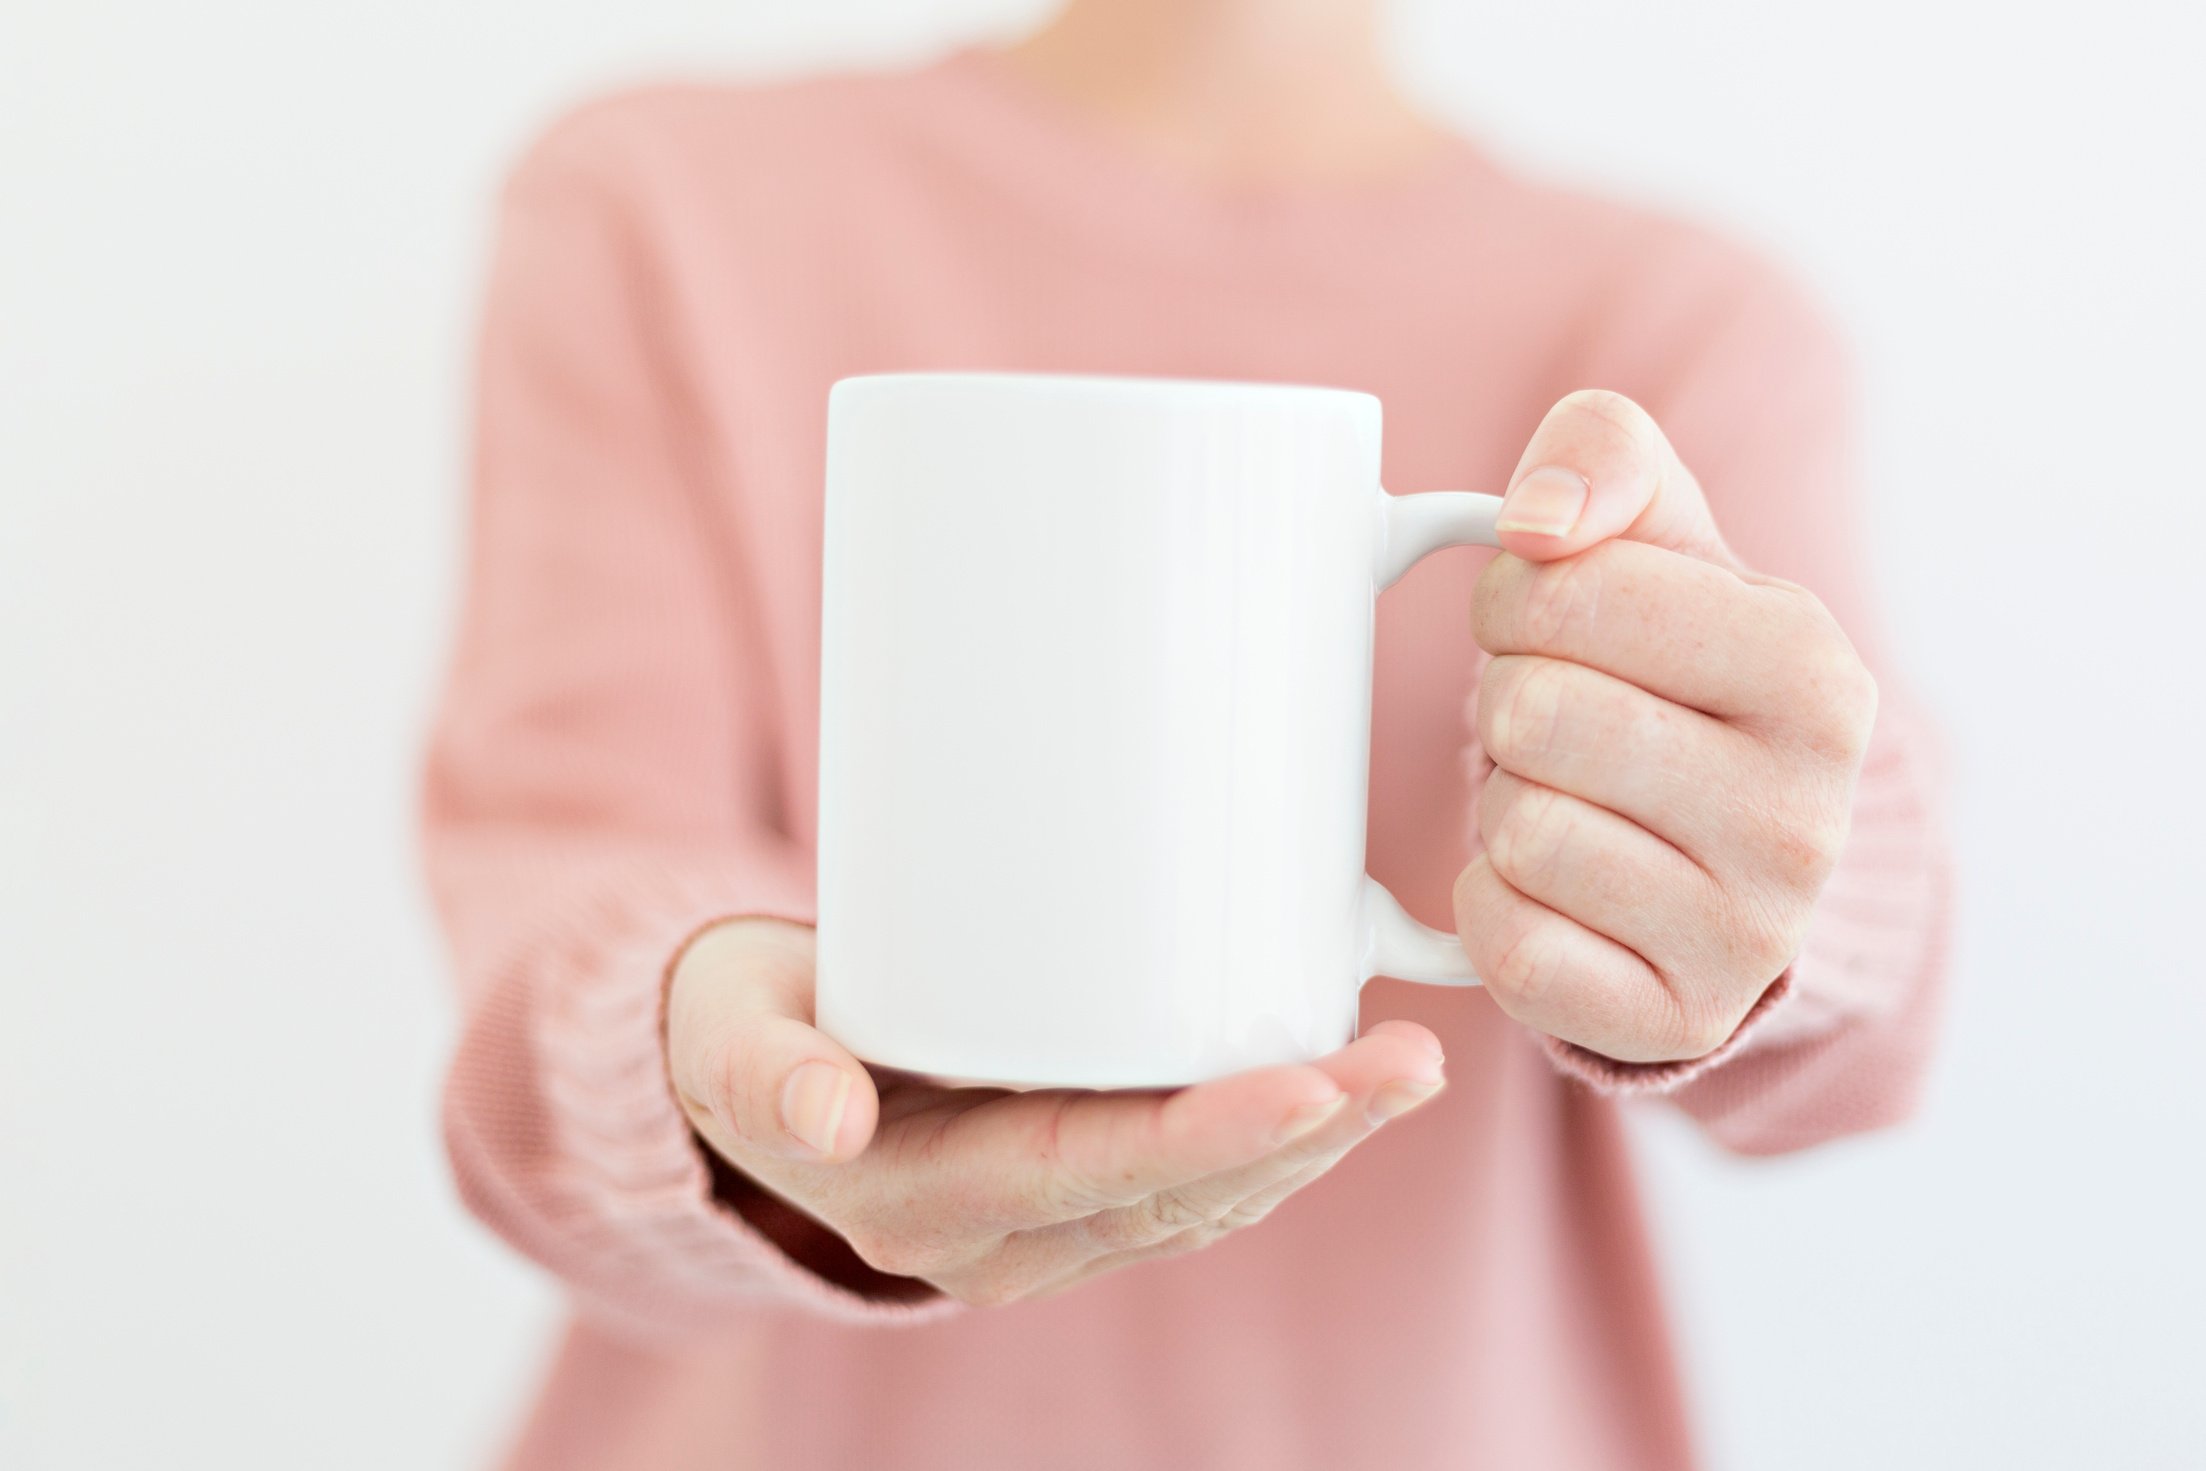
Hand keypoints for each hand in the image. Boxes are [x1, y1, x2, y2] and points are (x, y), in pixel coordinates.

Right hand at [666, 918, 1446, 1305]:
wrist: (733, 1064)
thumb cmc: (735, 1027)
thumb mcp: (725, 1037)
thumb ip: (763, 1070)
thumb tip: (826, 1116)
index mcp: (925, 1201)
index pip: (1096, 1176)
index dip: (1212, 1135)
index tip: (1313, 1081)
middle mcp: (999, 1238)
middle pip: (1182, 1194)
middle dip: (1309, 1132)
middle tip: (1411, 1059)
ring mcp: (1042, 1223)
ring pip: (1207, 1198)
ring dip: (1315, 1138)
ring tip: (1407, 1065)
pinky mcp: (1069, 1187)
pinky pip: (1191, 1182)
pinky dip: (1275, 1135)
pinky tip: (1340, 1085)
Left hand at [1455, 390, 1877, 1063]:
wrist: (1724, 850)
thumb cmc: (1670, 666)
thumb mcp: (1660, 531)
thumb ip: (1603, 452)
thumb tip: (1536, 518)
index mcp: (1814, 669)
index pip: (1566, 588)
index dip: (1516, 597)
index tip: (1552, 624)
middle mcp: (1804, 813)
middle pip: (1531, 712)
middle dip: (1509, 703)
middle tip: (1559, 724)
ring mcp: (1747, 934)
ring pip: (1515, 830)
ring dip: (1505, 805)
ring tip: (1572, 800)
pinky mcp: (1670, 1018)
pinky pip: (1504, 944)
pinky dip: (1492, 904)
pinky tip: (1554, 887)